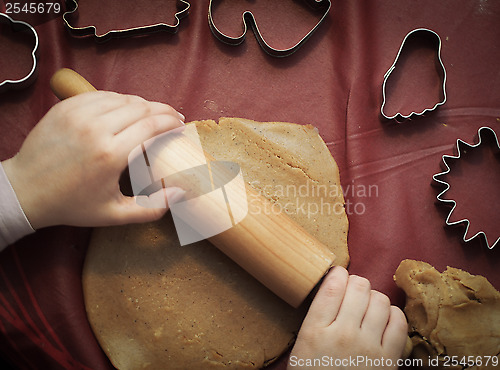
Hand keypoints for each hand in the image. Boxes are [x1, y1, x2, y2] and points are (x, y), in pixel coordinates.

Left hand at [2, 91, 184, 229]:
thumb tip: (181, 192)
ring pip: (122, 98)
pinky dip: (118, 99)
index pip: (152, 125)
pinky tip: (126, 108)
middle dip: (163, 110)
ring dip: (142, 103)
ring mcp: (78, 115)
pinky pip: (101, 95)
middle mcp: (96, 129)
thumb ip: (152, 208)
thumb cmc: (71, 204)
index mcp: (111, 154)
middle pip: (142, 107)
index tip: (181, 126)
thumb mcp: (114, 214)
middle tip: (174, 116)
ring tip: (153, 113)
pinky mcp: (66, 108)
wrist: (26, 190)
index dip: (172, 122)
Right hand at [289, 267, 407, 369]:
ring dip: (374, 297)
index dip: (338, 273)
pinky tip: (384, 319)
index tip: (338, 274)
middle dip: (357, 283)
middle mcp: (342, 334)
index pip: (332, 286)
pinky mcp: (389, 360)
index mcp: (315, 332)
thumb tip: (331, 290)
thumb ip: (313, 322)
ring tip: (368, 306)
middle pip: (358, 287)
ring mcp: (368, 347)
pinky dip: (393, 314)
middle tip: (353, 291)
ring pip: (380, 299)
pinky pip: (398, 321)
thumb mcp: (300, 351)